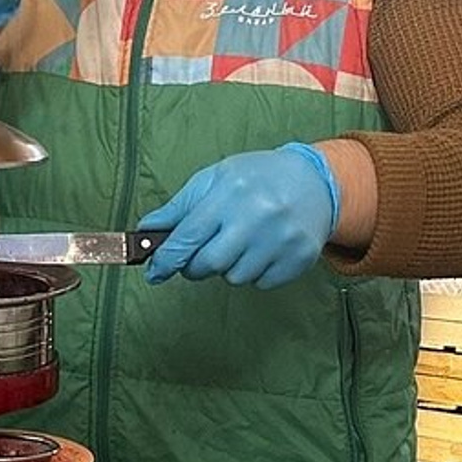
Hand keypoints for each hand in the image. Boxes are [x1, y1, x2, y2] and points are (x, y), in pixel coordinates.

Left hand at [139, 145, 340, 289]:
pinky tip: (262, 249)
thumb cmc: (257, 178)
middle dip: (196, 266)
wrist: (315, 181)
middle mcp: (257, 216)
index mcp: (230, 193)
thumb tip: (146, 231)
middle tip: (200, 255)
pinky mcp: (299, 258)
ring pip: (235, 277)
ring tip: (240, 243)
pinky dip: (255, 273)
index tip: (155, 272)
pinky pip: (261, 283)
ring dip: (228, 268)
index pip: (188, 237)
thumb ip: (179, 208)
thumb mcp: (215, 180)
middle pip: (209, 264)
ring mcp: (281, 239)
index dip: (166, 260)